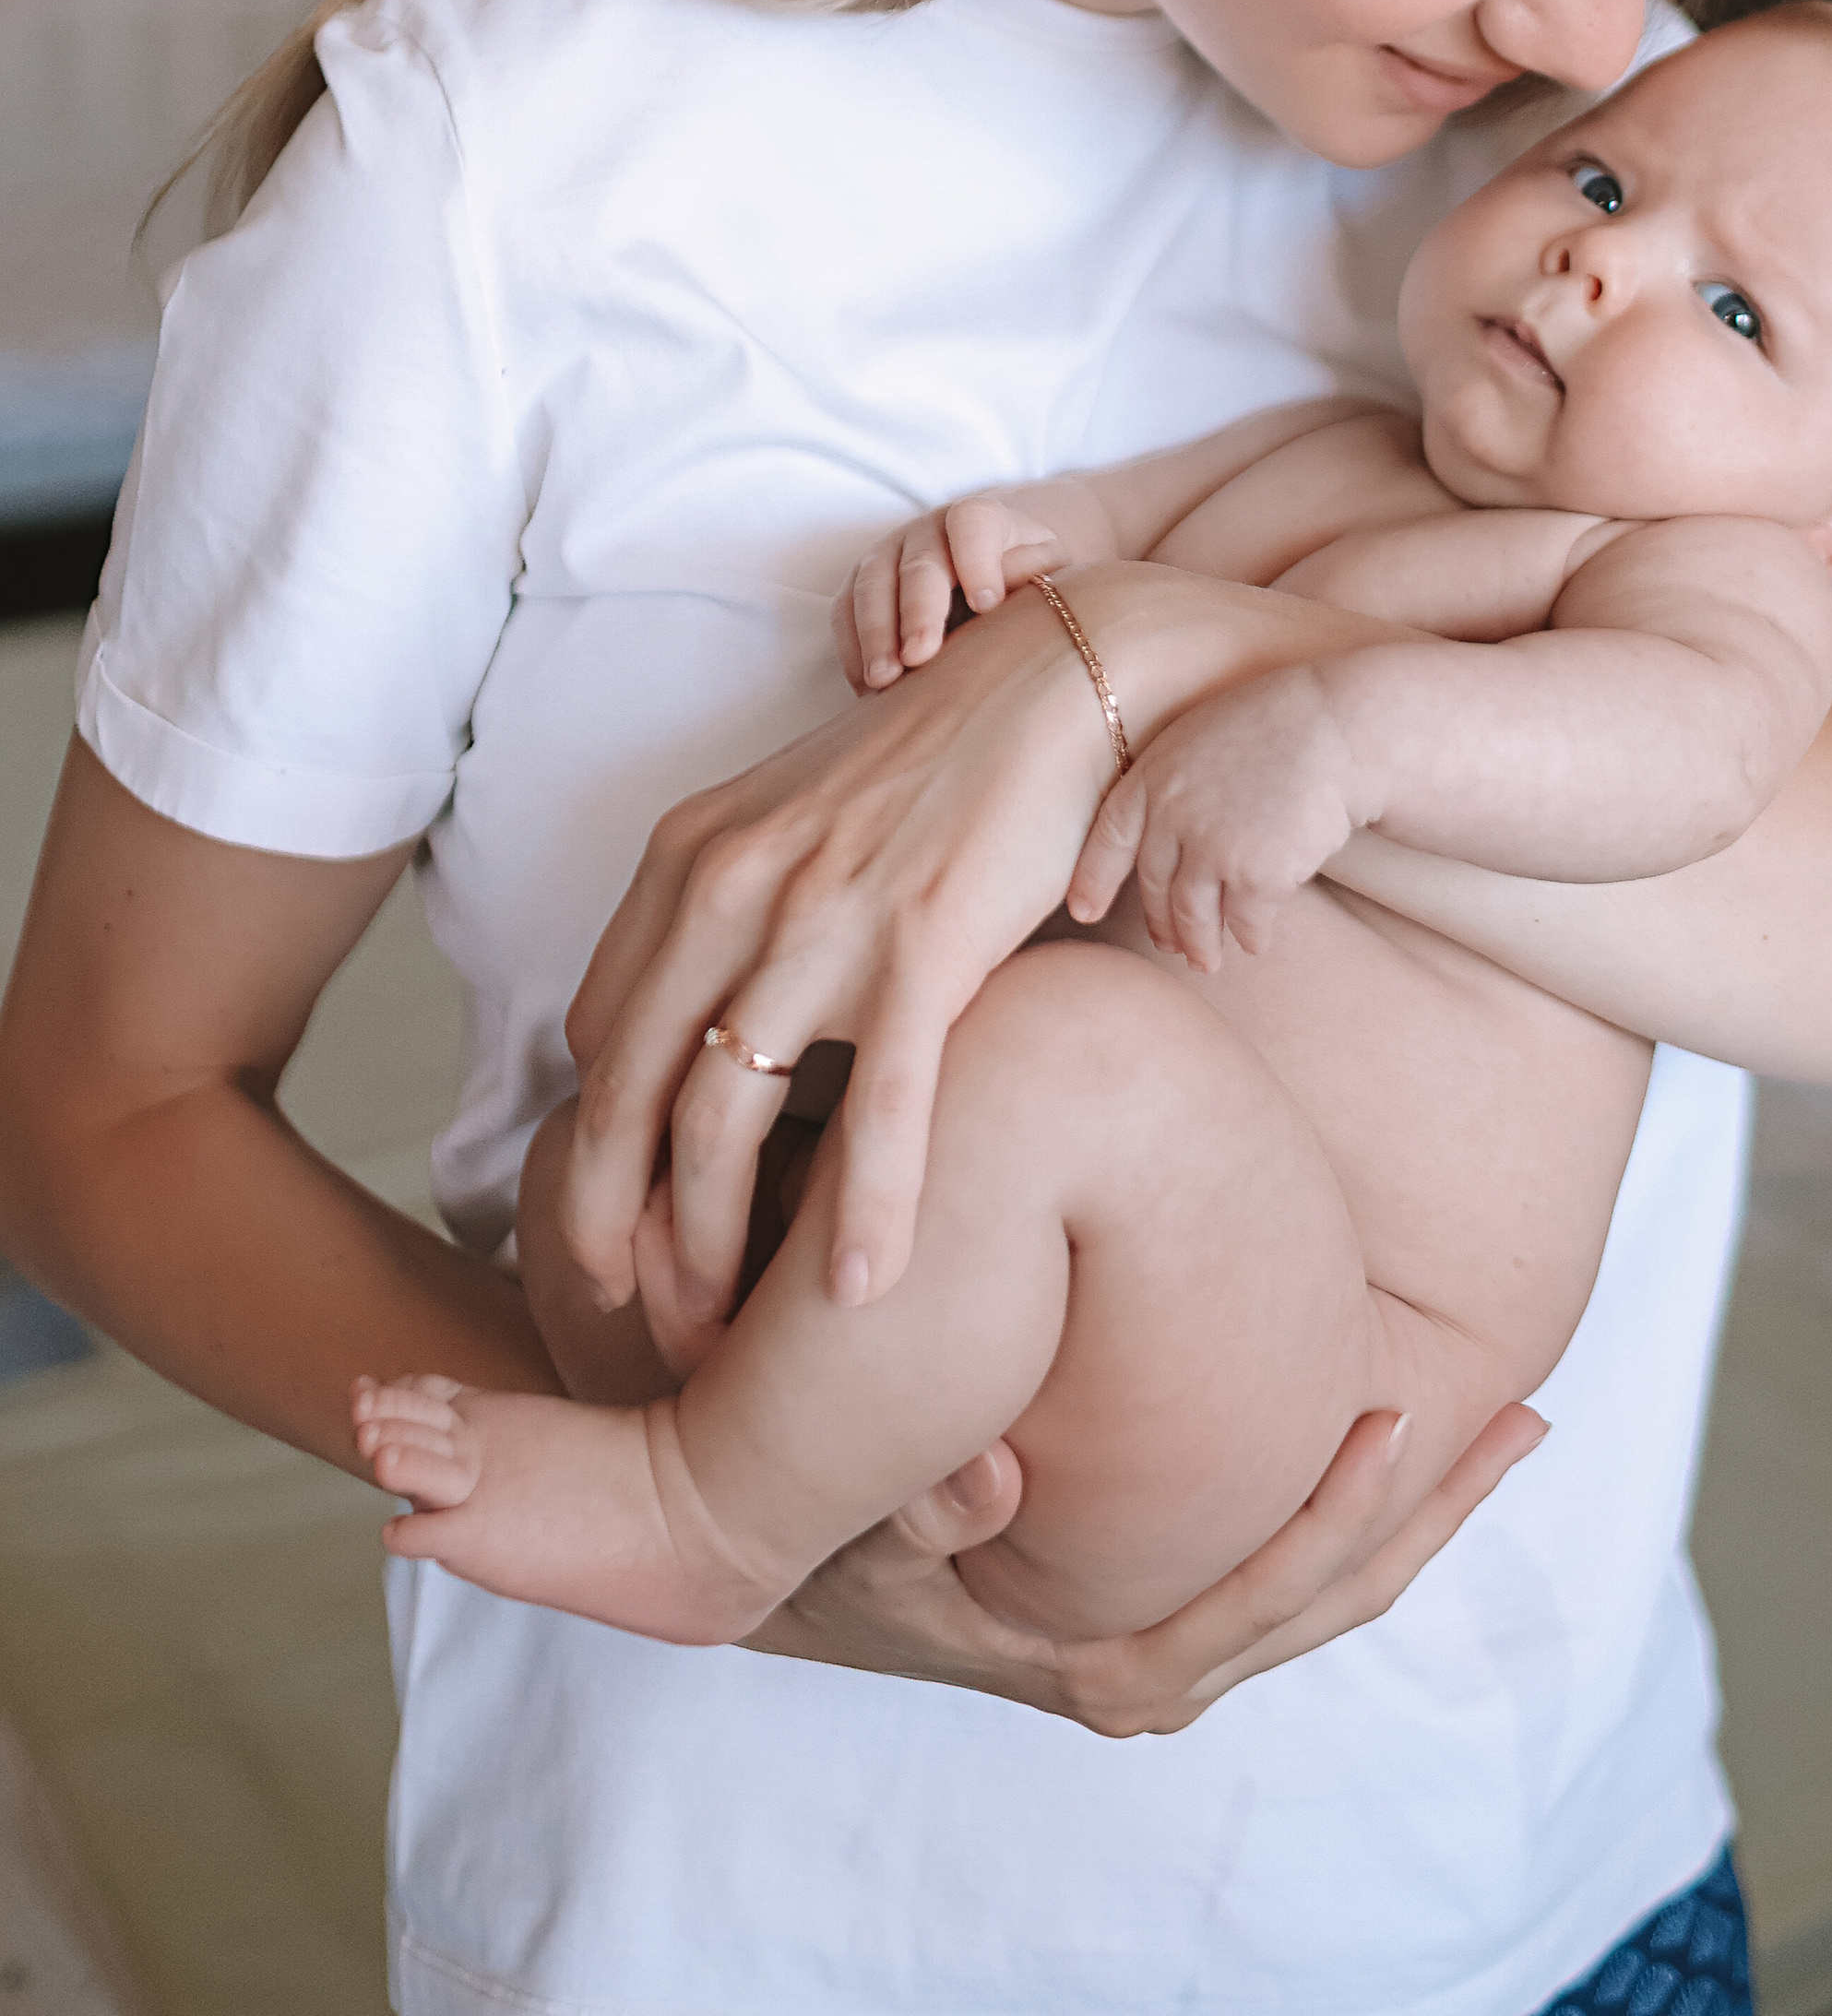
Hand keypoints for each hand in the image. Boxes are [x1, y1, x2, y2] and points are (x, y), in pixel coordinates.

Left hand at [560, 579, 1144, 1322]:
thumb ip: (732, 914)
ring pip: (722, 1124)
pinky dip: (864, 1217)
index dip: (591, 1144)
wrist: (1052, 682)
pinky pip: (879, 1114)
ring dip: (709, 1250)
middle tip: (625, 1313)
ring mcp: (824, 921)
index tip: (609, 1221)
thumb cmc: (932, 767)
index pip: (597, 1034)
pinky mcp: (925, 948)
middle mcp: (733, 887)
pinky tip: (862, 1297)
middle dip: (607, 1226)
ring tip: (719, 1336)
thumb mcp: (793, 821)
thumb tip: (699, 1030)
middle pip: (625, 1095)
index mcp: (691, 857)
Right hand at [746, 1400, 1548, 1729]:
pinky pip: (1286, 1575)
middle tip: (1528, 1415)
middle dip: (1436, 1514)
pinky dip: (1354, 1516)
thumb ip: (924, 1503)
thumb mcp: (861, 1522)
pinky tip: (1400, 1442)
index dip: (1342, 1509)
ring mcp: (1165, 1653)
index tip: (1404, 1414)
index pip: (1265, 1596)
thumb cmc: (833, 1531)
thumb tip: (992, 1486)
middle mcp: (1154, 1675)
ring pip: (1329, 1595)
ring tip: (1509, 1424)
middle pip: (1334, 1602)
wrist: (781, 1569)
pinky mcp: (1160, 1614)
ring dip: (1420, 1515)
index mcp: (1110, 1664)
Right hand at [832, 499, 1070, 690]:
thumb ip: (1034, 572)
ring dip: (874, 634)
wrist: (997, 571)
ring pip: (871, 585)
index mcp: (979, 519)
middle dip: (917, 611)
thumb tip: (1000, 590)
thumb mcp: (1047, 570)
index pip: (973, 524)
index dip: (977, 561)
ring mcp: (889, 553)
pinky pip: (844, 611)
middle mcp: (928, 529)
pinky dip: (853, 649)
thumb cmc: (1027, 577)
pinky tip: (866, 688)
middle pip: (918, 563)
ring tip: (883, 680)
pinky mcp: (862, 584)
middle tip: (920, 656)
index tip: (988, 607)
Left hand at [1069, 663, 1364, 971]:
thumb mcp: (1206, 735)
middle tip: (1172, 945)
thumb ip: (1176, 783)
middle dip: (1162, 923)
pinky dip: (1251, 937)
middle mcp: (1172, 815)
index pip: (1108, 838)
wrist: (1340, 725)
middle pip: (1157, 887)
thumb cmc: (1282, 723)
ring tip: (1209, 960)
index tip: (1083, 912)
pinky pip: (1248, 922)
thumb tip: (1168, 838)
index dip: (1092, 879)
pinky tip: (1256, 942)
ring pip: (1196, 917)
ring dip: (1202, 945)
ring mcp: (1213, 847)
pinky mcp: (1258, 876)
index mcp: (1154, 773)